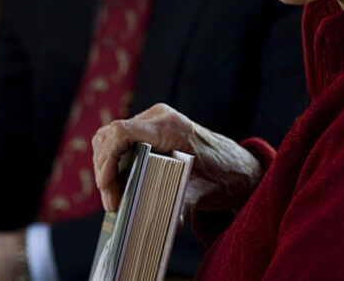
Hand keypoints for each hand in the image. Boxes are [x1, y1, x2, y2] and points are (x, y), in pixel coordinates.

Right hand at [92, 103, 261, 214]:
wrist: (238, 166)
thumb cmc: (223, 175)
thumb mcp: (202, 192)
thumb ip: (181, 205)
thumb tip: (164, 225)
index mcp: (171, 127)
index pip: (122, 131)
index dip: (107, 159)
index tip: (106, 186)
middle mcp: (158, 117)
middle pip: (110, 135)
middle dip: (104, 170)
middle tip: (112, 203)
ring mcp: (152, 121)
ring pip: (111, 138)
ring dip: (106, 167)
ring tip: (115, 198)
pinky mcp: (150, 130)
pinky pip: (121, 141)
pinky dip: (114, 162)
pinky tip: (120, 185)